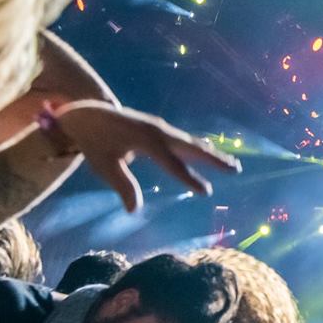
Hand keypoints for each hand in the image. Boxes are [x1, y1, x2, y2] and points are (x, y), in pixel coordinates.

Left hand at [51, 100, 240, 211]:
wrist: (87, 112)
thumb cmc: (94, 141)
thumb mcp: (104, 165)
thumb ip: (122, 185)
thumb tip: (134, 210)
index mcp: (148, 141)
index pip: (173, 164)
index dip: (190, 178)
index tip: (206, 192)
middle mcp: (159, 131)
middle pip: (192, 147)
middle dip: (214, 159)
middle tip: (236, 169)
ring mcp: (160, 128)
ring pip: (190, 142)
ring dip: (211, 152)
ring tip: (230, 163)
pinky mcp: (158, 128)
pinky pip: (183, 139)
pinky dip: (199, 146)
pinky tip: (207, 150)